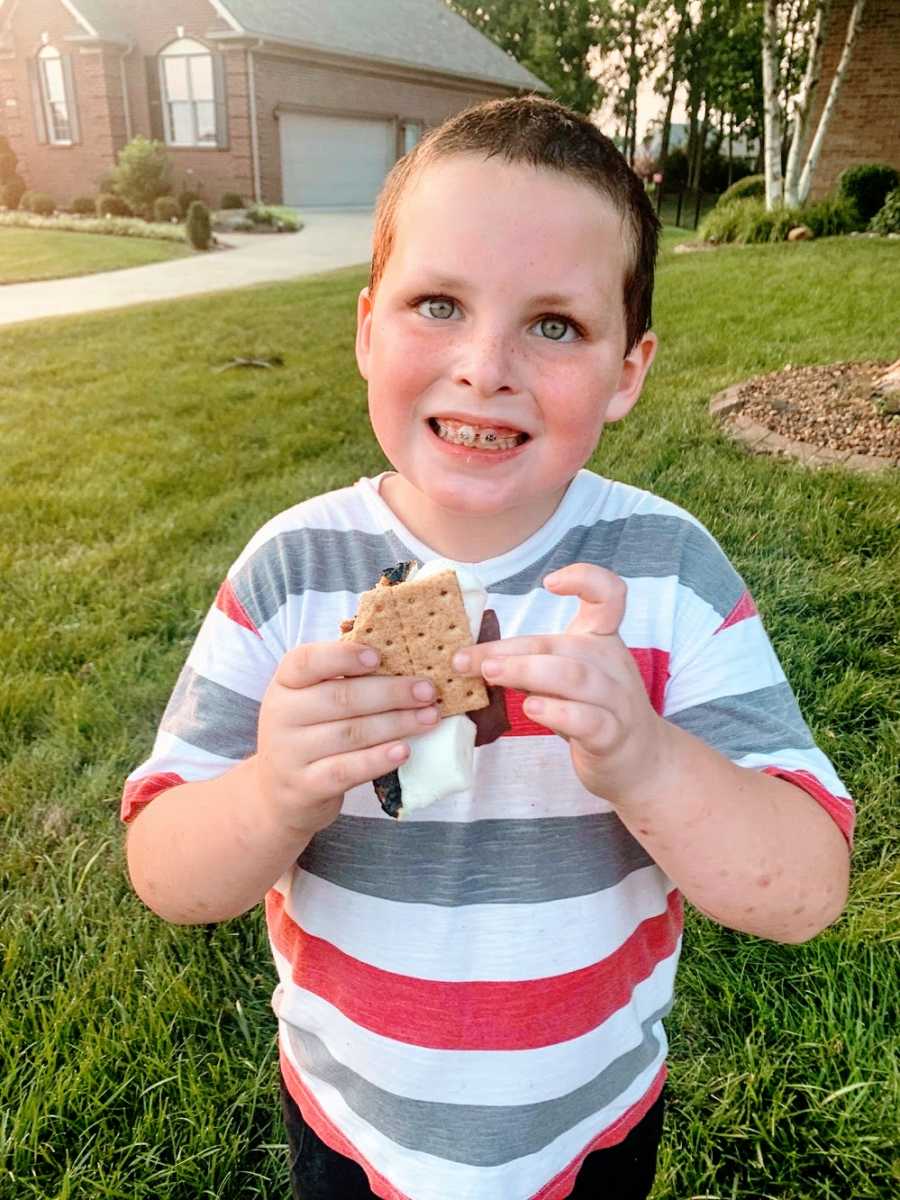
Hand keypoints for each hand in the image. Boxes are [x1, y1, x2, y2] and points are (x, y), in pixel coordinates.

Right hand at [256, 640, 439, 836]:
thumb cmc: (308, 731)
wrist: (277, 790)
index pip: (307, 661)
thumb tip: (401, 655)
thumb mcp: (311, 698)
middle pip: (341, 698)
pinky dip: (378, 760)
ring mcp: (290, 753)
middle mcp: (281, 714)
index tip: (379, 655)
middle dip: (391, 693)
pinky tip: (404, 750)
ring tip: (429, 718)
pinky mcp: (305, 786)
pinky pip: (346, 770)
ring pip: (350, 733)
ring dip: (396, 724)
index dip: (343, 656)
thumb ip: (344, 678)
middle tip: (428, 691)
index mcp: (285, 682)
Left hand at [453, 563, 667, 804]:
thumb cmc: (593, 709)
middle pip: (563, 645)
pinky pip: (587, 720)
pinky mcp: (613, 736)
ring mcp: (617, 700)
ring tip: (491, 675)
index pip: (609, 595)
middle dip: (511, 650)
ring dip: (526, 672)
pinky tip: (531, 708)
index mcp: (603, 641)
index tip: (550, 582)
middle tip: (467, 659)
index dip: (585, 579)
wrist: (641, 761)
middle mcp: (613, 664)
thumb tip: (475, 655)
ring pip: (574, 677)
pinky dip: (557, 712)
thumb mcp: (569, 675)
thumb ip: (536, 659)